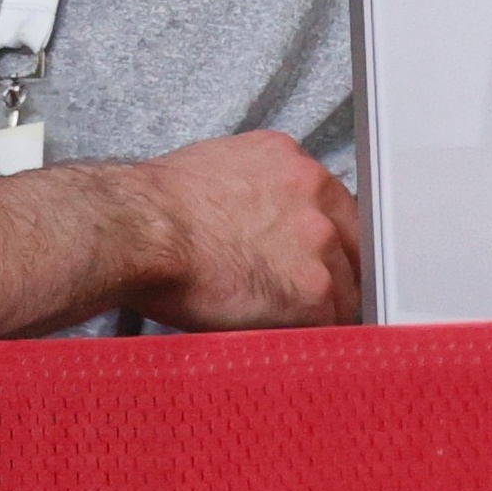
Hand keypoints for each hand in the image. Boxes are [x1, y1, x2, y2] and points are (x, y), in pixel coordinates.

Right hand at [125, 130, 360, 328]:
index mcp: (290, 159)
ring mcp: (320, 240)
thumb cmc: (157, 210)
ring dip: (317, 303)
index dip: (321, 236)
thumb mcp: (215, 168)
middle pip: (351, 240)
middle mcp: (315, 191)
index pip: (332, 203)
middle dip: (330, 266)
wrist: (140, 231)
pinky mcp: (314, 288)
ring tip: (273, 313)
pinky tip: (274, 328)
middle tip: (294, 289)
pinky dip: (306, 331)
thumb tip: (262, 218)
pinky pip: (330, 321)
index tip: (306, 256)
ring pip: (346, 284)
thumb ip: (257, 187)